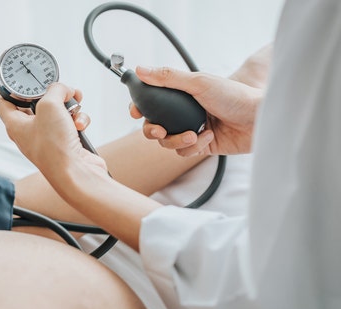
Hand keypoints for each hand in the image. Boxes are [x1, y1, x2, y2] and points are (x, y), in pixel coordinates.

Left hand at [0, 83, 106, 174]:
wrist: (77, 173)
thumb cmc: (55, 148)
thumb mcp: (50, 106)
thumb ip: (55, 90)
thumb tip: (64, 89)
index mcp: (15, 125)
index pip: (3, 102)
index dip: (7, 88)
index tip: (15, 78)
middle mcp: (29, 133)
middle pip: (35, 104)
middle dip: (51, 94)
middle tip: (59, 89)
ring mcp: (47, 138)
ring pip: (57, 112)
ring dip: (69, 107)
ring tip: (74, 107)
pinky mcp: (64, 142)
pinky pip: (70, 123)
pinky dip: (77, 120)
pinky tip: (79, 125)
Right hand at [129, 66, 263, 155]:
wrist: (259, 119)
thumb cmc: (235, 96)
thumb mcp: (199, 82)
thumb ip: (168, 77)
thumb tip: (140, 70)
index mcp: (181, 95)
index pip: (152, 102)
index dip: (140, 107)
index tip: (136, 111)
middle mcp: (183, 113)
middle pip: (152, 125)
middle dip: (152, 129)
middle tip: (159, 129)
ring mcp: (191, 129)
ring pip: (166, 142)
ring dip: (177, 139)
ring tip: (195, 134)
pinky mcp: (200, 146)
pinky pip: (183, 152)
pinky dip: (194, 146)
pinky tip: (209, 137)